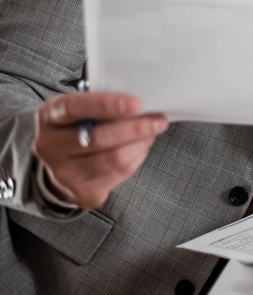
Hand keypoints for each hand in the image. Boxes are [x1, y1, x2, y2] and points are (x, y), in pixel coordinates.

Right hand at [33, 92, 167, 209]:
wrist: (62, 164)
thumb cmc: (79, 127)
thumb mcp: (82, 108)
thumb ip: (105, 103)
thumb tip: (144, 104)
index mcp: (50, 116)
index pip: (75, 108)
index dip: (107, 105)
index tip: (136, 104)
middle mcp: (51, 146)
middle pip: (98, 138)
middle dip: (136, 128)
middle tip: (159, 120)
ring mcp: (63, 173)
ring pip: (114, 159)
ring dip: (141, 144)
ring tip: (152, 132)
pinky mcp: (82, 192)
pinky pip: (120, 174)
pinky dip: (137, 157)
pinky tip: (139, 148)